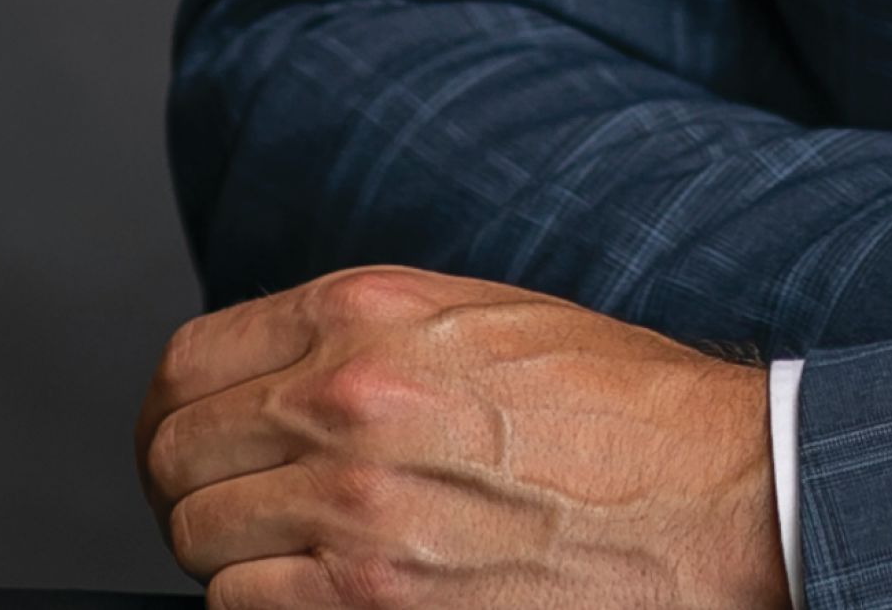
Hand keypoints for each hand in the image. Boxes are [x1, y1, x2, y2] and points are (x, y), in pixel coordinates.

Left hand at [136, 264, 788, 609]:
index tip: (195, 444)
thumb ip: (362, 338)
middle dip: (193, 490)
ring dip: (235, 557)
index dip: (178, 415)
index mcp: (365, 311)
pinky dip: (270, 609)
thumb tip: (272, 380)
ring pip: (202, 546)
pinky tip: (332, 593)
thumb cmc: (615, 407)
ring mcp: (353, 512)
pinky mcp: (374, 608)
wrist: (716, 492)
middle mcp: (343, 400)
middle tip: (237, 512)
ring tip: (302, 556)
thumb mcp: (478, 318)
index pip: (188, 365)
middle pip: (175, 460)